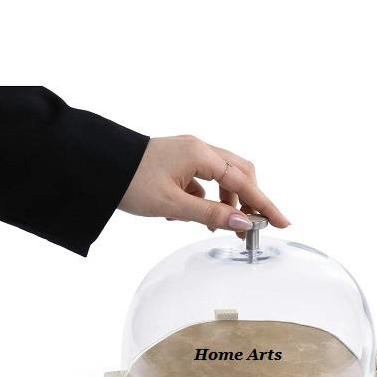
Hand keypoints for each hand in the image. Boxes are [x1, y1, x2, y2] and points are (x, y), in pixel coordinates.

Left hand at [118, 135, 289, 233]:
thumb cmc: (129, 181)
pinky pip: (202, 181)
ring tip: (217, 227)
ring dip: (224, 203)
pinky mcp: (178, 162)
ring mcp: (188, 154)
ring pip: (221, 179)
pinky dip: (204, 199)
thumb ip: (210, 214)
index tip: (281, 222)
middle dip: (248, 201)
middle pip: (239, 174)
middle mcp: (199, 149)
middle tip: (251, 227)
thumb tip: (242, 223)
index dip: (263, 204)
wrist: (95, 166)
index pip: (243, 182)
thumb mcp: (173, 204)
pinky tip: (189, 216)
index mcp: (200, 155)